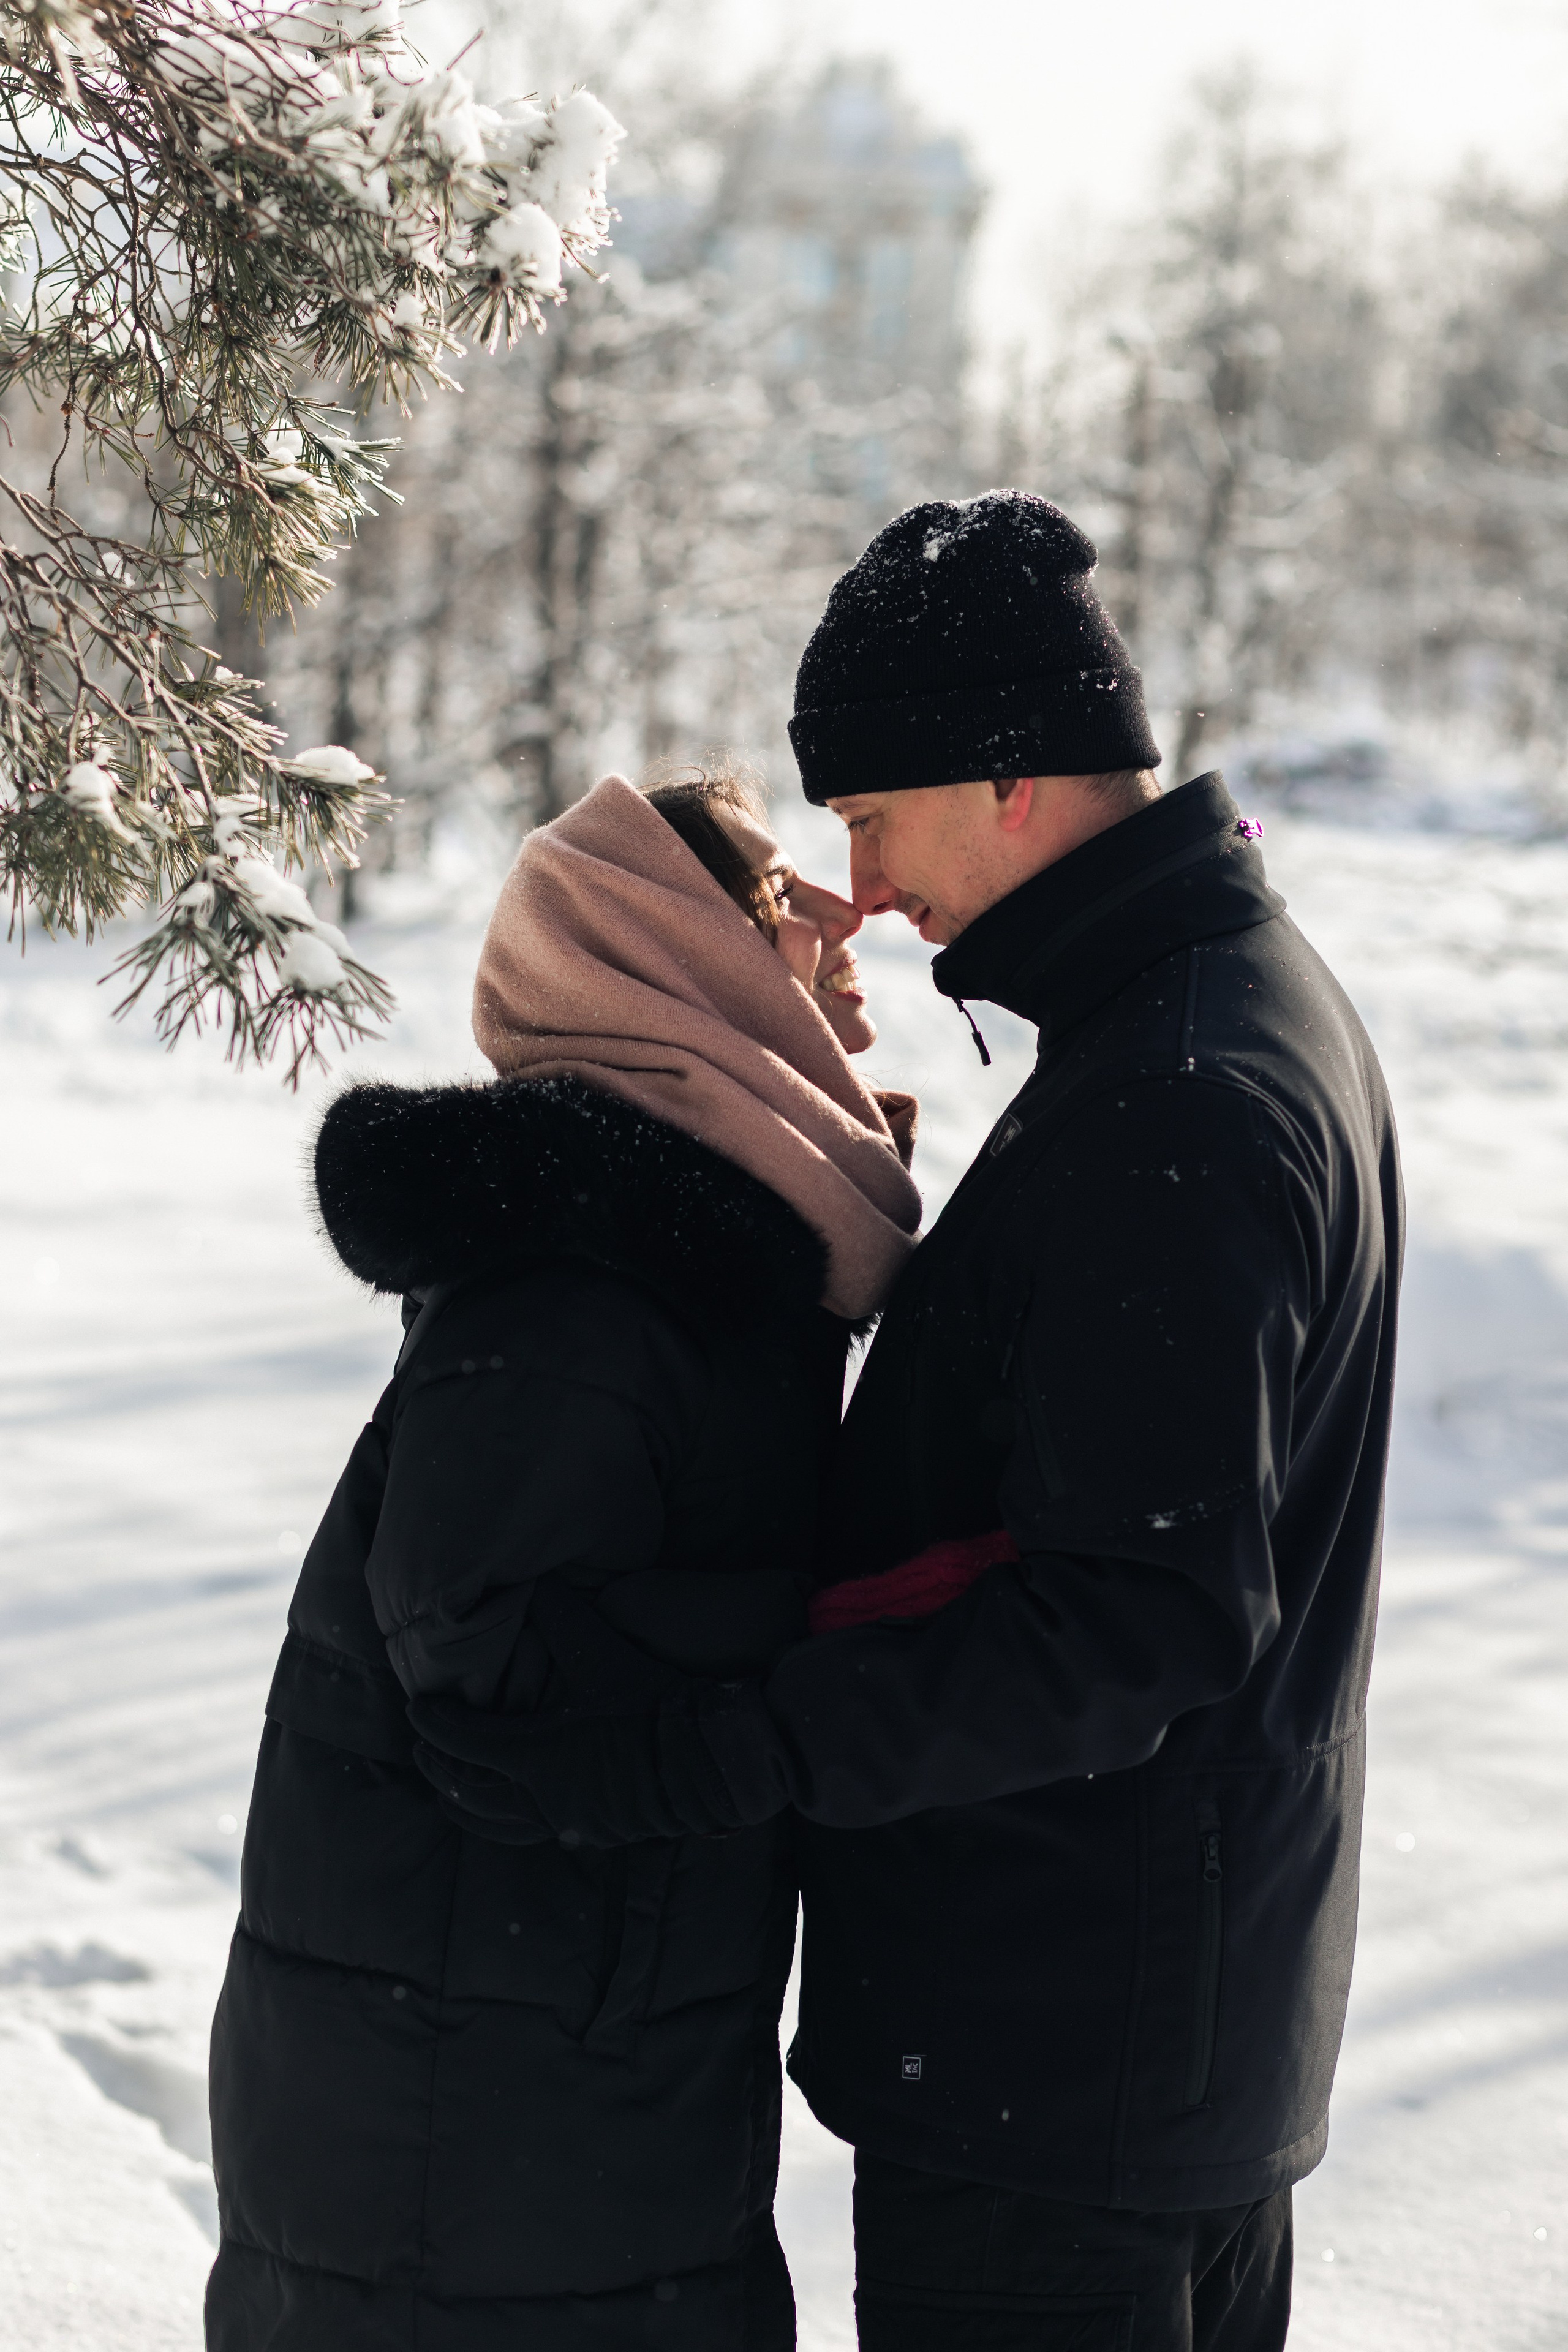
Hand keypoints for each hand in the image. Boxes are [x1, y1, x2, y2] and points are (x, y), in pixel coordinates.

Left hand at [408, 1578, 777, 1847]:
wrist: (705, 1757)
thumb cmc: (649, 1704)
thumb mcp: (601, 1653)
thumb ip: (561, 1616)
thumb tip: (535, 1581)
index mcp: (532, 1754)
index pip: (463, 1741)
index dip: (435, 1723)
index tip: (417, 1710)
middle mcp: (539, 1796)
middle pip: (469, 1789)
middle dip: (440, 1767)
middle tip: (421, 1748)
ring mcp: (564, 1820)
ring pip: (496, 1823)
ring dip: (465, 1805)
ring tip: (448, 1794)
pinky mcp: (590, 1832)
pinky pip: (531, 1832)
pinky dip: (503, 1822)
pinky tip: (506, 1814)